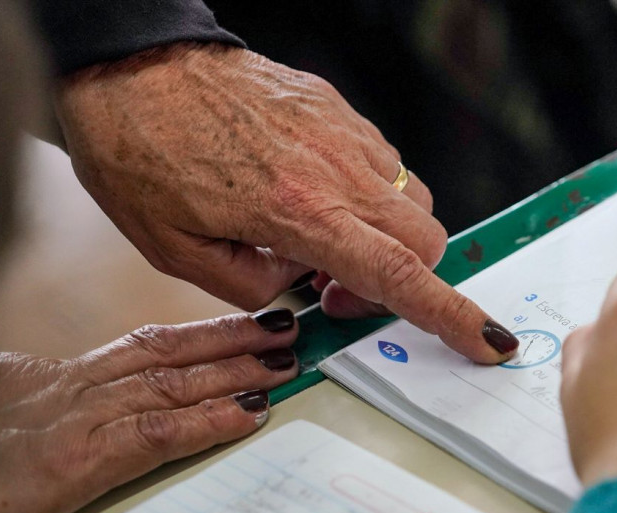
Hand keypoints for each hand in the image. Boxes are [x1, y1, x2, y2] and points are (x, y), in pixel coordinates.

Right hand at [0, 310, 298, 512]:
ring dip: (238, 370)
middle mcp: (72, 391)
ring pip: (173, 384)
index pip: (144, 346)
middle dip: (236, 340)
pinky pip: (155, 435)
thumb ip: (34, 408)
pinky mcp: (72, 465)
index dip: (203, 333)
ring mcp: (74, 423)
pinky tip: (251, 414)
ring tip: (288, 357)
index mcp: (55, 381)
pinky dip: (208, 422)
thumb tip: (54, 403)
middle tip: (292, 327)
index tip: (251, 323)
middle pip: (169, 353)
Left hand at [55, 43, 518, 362]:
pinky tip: (313, 198)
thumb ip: (252, 289)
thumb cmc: (140, 156)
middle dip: (405, 281)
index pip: (397, 274)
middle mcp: (335, 169)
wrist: (129, 66)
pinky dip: (367, 197)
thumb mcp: (178, 252)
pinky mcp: (335, 107)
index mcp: (297, 212)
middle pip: (425, 239)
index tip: (488, 341)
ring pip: (412, 200)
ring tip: (321, 243)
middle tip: (338, 291)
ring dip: (386, 238)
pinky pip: (382, 164)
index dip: (450, 315)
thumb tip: (299, 294)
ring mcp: (342, 131)